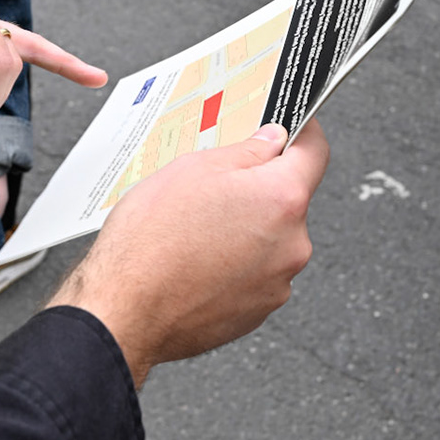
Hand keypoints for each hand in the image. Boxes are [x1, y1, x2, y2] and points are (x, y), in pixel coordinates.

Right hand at [61, 119, 330, 388]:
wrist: (124, 312)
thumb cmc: (150, 242)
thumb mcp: (192, 170)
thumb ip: (245, 151)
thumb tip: (271, 141)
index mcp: (282, 199)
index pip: (315, 153)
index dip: (302, 133)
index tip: (292, 127)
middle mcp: (292, 244)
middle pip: (288, 201)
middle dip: (258, 190)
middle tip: (214, 188)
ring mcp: (278, 283)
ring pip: (270, 240)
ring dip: (245, 230)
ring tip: (196, 231)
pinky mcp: (258, 312)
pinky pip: (255, 274)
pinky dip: (234, 264)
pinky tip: (197, 261)